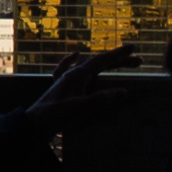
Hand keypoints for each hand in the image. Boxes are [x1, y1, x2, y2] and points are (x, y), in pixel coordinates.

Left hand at [16, 44, 139, 128]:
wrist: (34, 124)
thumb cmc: (56, 115)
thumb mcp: (81, 108)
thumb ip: (102, 99)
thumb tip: (124, 92)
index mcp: (78, 74)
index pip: (103, 60)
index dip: (119, 54)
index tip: (134, 48)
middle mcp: (72, 73)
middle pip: (99, 63)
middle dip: (119, 61)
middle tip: (138, 61)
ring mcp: (65, 79)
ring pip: (88, 65)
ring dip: (105, 63)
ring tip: (118, 63)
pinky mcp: (60, 87)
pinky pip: (68, 68)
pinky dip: (74, 60)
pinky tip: (76, 55)